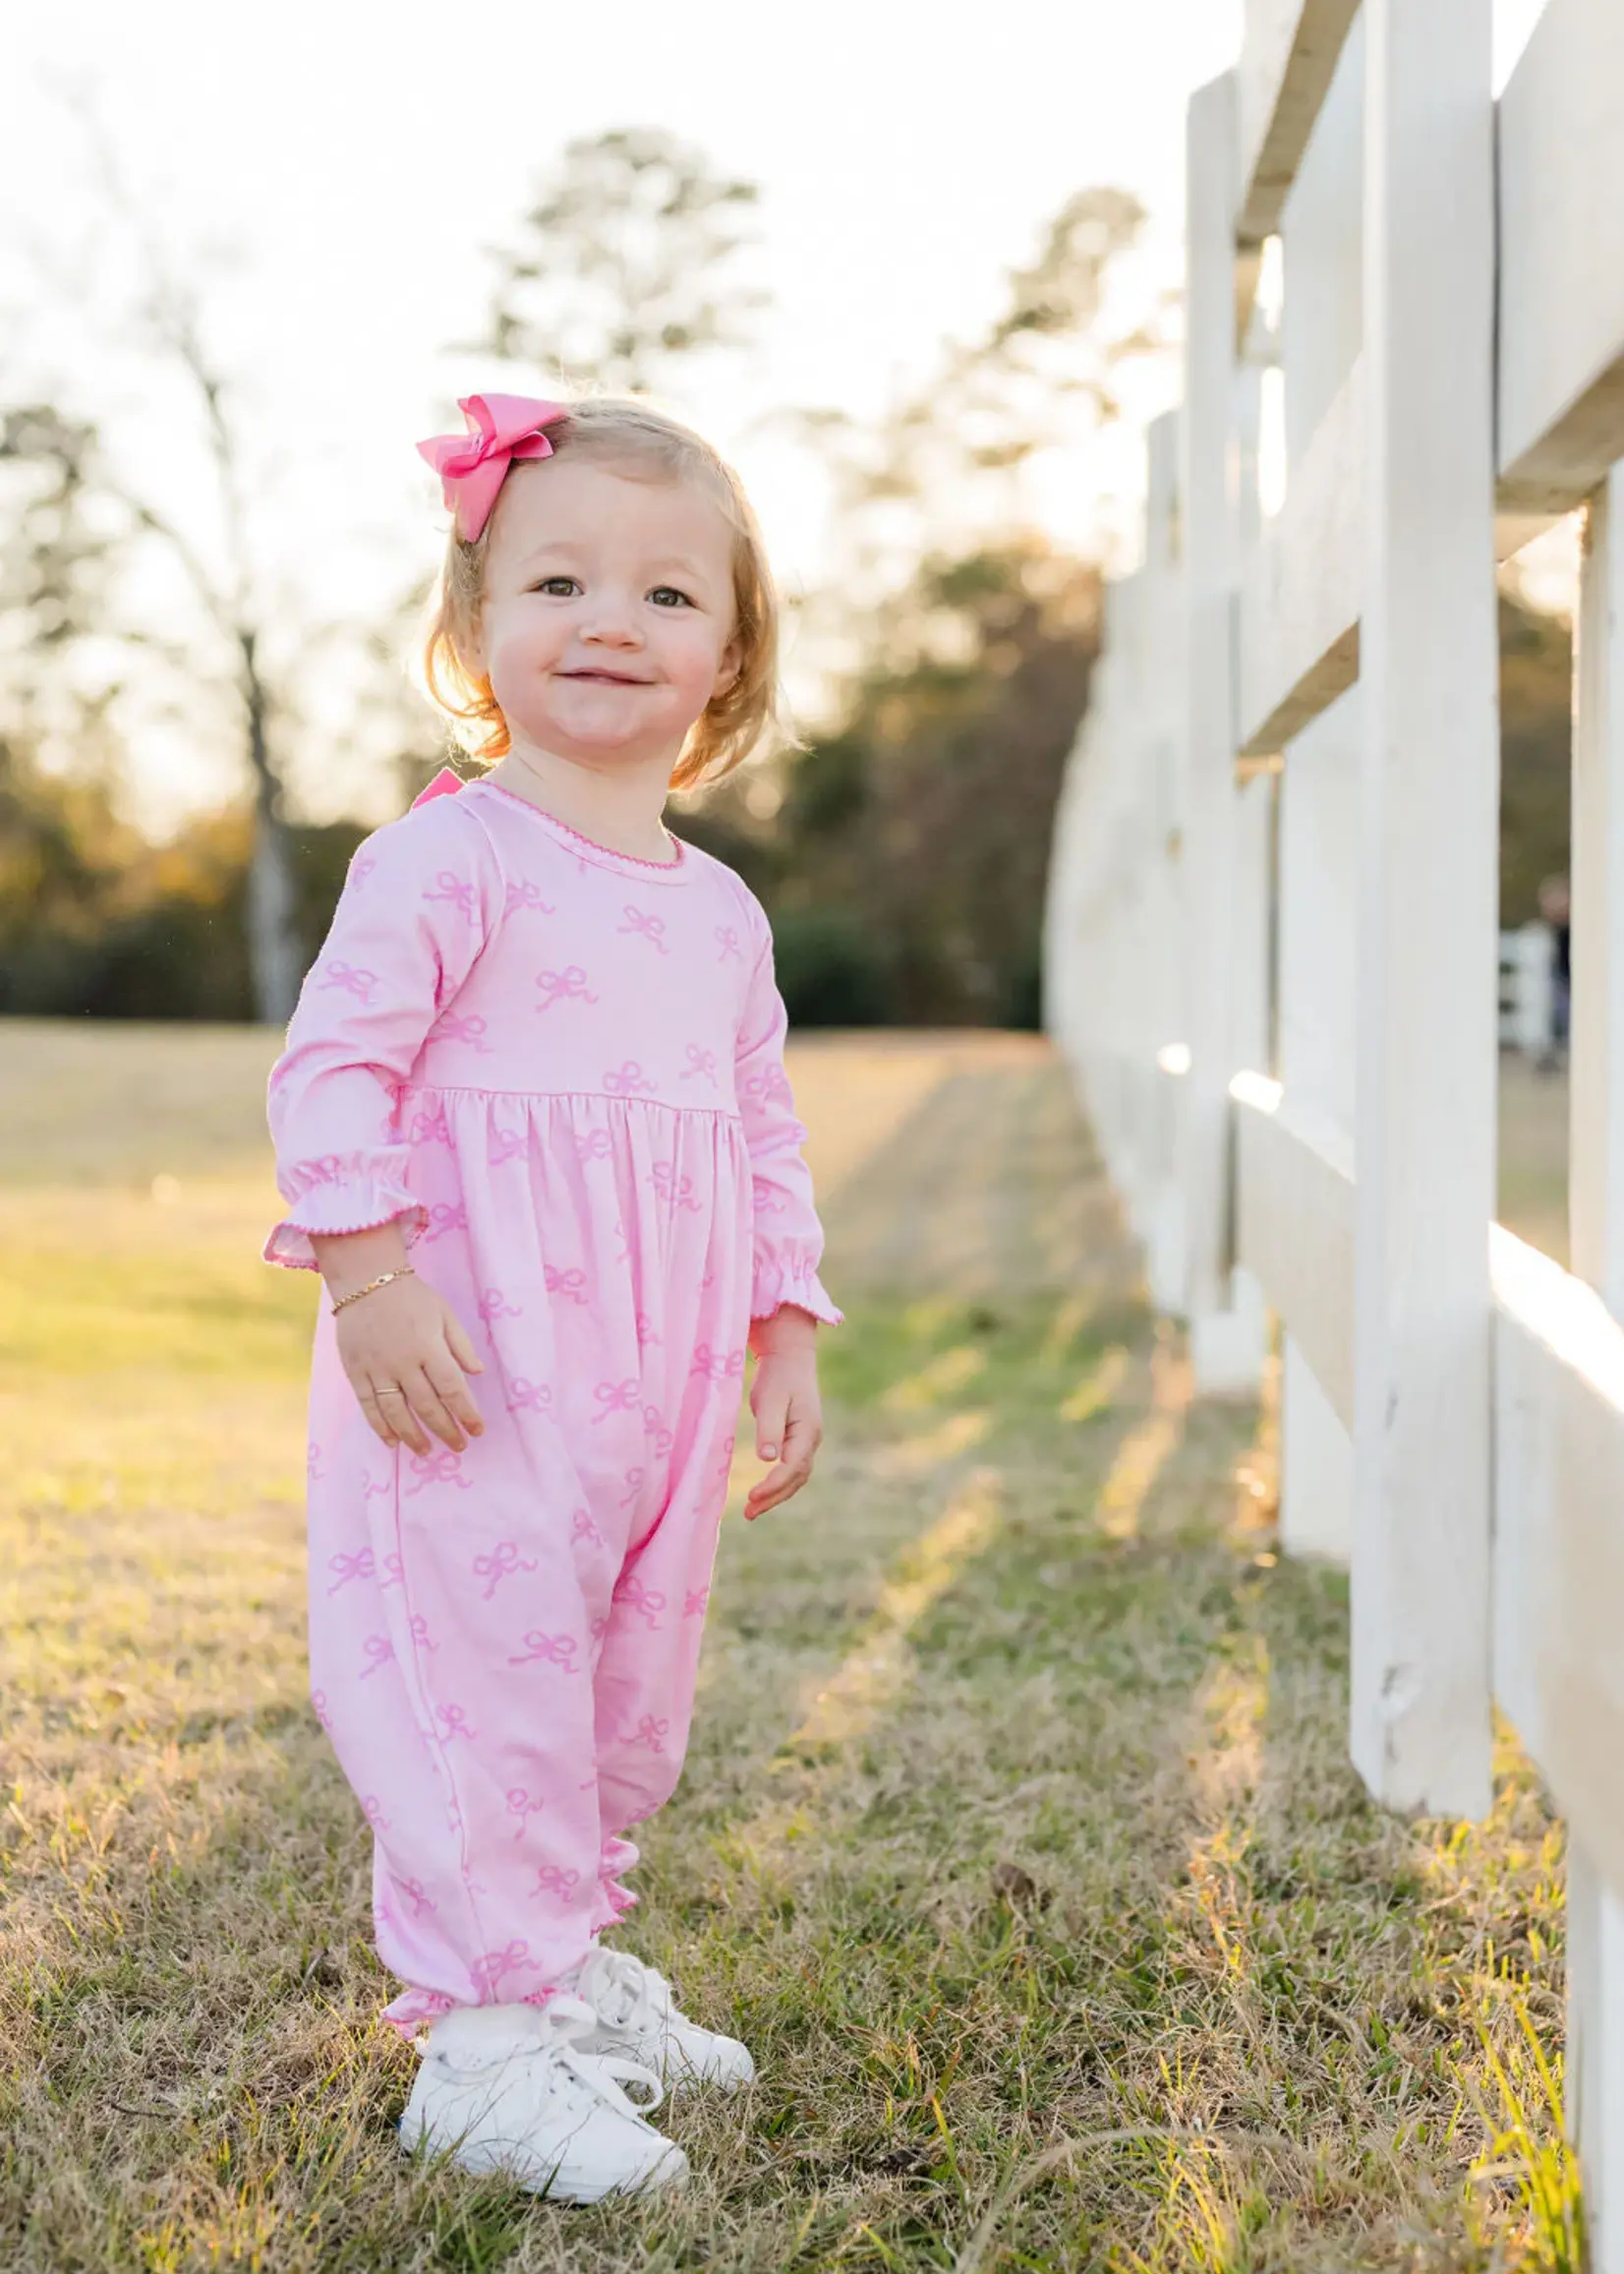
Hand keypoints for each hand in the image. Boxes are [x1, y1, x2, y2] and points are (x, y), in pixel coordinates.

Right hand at [333, 1272, 485, 1454]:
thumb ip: (461, 1345)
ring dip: (413, 1436)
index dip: (467, 1413)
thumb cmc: (412, 1297)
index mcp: (428, 1346)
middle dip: (446, 1430)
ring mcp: (376, 1368)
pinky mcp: (355, 1371)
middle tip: (458, 1446)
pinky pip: (368, 1405)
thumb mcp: (445, 1314)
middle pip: (427, 1405)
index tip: (478, 1430)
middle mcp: (403, 1362)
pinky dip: (380, 1427)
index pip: (452, 1388)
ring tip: (426, 1451)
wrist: (366, 1281)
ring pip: (396, 1412)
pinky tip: (392, 1442)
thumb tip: (477, 1373)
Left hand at [744, 1310, 822, 1520]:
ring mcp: (806, 1441)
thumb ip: (769, 1427)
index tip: (752, 1496)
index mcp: (808, 1430)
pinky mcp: (796, 1441)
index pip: (793, 1466)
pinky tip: (760, 1494)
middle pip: (796, 1478)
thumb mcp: (770, 1398)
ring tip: (750, 1512)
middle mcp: (811, 1440)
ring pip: (795, 1477)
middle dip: (773, 1497)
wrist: (790, 1357)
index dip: (774, 1484)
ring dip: (775, 1495)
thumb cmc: (778, 1375)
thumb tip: (767, 1459)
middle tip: (748, 1513)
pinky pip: (790, 1470)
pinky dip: (777, 1485)